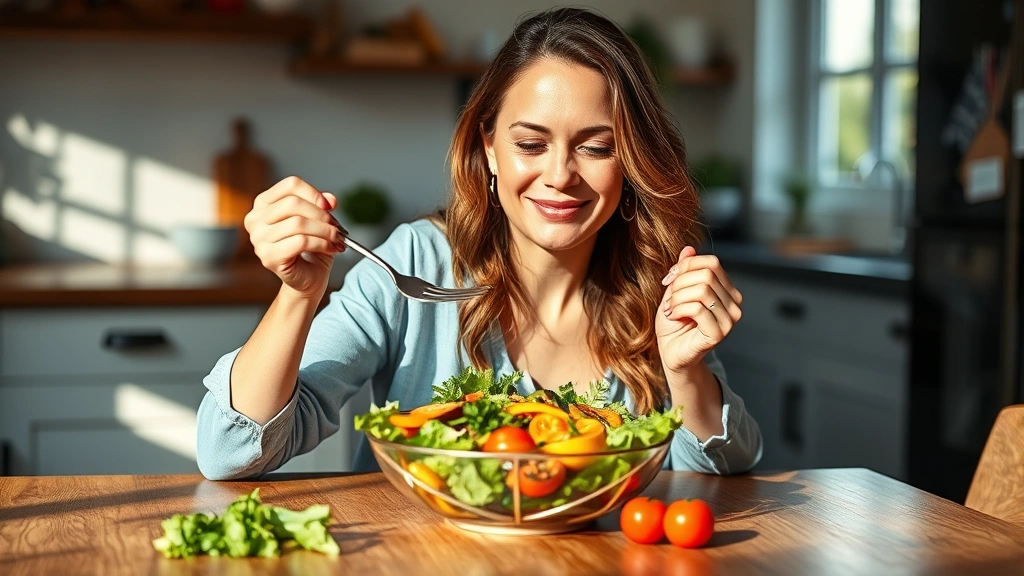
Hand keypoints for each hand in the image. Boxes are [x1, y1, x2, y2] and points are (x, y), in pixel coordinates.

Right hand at [245, 176, 345, 298]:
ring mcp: (258, 239)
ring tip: (337, 239)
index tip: (330, 206)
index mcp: (263, 203)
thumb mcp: (318, 220)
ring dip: (325, 231)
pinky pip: (300, 242)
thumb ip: (321, 206)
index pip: (290, 185)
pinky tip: (331, 248)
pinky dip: (321, 244)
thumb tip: (330, 200)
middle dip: (321, 215)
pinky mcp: (268, 257)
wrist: (308, 277)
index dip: (313, 193)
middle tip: (337, 227)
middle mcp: (255, 219)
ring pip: (298, 223)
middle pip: (293, 203)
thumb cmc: (310, 247)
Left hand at [655, 246, 742, 374]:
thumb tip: (688, 248)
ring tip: (671, 309)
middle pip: (706, 274)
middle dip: (680, 283)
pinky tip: (673, 317)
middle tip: (669, 299)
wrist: (671, 353)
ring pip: (702, 290)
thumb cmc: (674, 323)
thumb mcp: (675, 291)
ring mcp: (730, 319)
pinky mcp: (719, 332)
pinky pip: (697, 308)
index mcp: (727, 290)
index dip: (685, 266)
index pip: (711, 263)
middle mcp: (734, 303)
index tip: (669, 280)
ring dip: (677, 298)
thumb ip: (683, 271)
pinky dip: (679, 309)